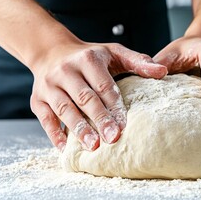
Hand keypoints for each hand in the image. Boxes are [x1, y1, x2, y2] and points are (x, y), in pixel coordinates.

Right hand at [30, 41, 167, 150]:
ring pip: (64, 109)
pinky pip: (45, 118)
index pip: (103, 85)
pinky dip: (55, 134)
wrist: (50, 51)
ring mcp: (49, 86)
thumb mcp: (113, 52)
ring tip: (92, 145)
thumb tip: (163, 71)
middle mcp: (66, 71)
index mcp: (87, 59)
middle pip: (84, 98)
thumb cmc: (88, 56)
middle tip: (112, 139)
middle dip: (99, 119)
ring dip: (78, 129)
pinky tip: (65, 148)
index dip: (114, 106)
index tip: (124, 125)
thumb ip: (137, 61)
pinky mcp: (37, 100)